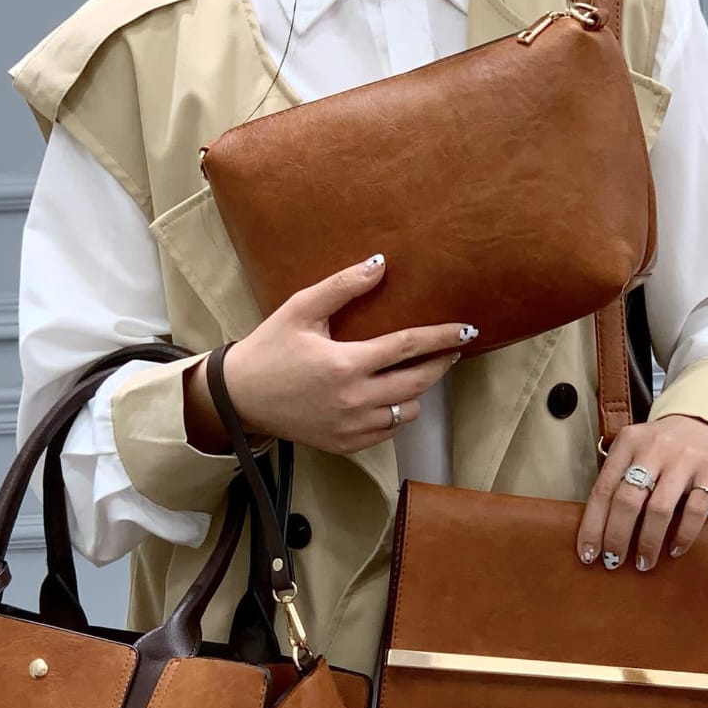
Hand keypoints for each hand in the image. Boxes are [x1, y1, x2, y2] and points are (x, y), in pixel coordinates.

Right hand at [184, 253, 475, 454]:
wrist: (240, 397)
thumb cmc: (269, 348)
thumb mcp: (300, 309)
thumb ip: (342, 286)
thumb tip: (380, 263)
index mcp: (345, 364)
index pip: (408, 347)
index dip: (442, 337)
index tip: (467, 330)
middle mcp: (353, 400)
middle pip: (417, 382)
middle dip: (440, 364)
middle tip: (451, 350)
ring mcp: (350, 427)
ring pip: (406, 411)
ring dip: (416, 392)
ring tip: (413, 374)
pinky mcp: (344, 445)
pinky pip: (386, 431)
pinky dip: (394, 414)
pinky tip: (387, 397)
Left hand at [576, 415, 707, 571]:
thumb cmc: (662, 448)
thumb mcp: (635, 451)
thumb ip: (618, 479)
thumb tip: (597, 531)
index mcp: (627, 444)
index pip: (602, 490)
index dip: (592, 526)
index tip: (587, 554)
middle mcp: (653, 448)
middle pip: (626, 501)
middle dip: (616, 537)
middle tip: (612, 562)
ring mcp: (684, 458)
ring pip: (658, 509)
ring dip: (647, 542)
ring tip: (643, 562)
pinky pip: (694, 510)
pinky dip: (683, 535)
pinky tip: (675, 550)